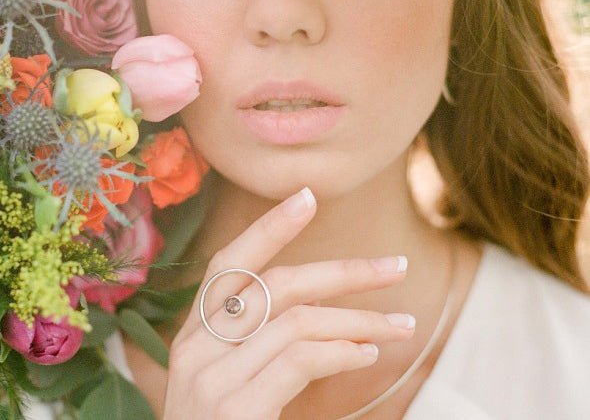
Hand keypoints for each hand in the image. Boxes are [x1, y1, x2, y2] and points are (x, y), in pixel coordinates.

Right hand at [162, 187, 414, 419]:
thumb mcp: (231, 386)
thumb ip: (258, 346)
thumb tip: (320, 315)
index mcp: (193, 337)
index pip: (228, 264)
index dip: (268, 227)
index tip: (308, 196)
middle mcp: (194, 349)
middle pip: (273, 284)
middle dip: (341, 269)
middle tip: (395, 263)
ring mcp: (210, 379)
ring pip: (296, 318)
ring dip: (359, 315)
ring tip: (402, 322)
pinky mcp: (233, 408)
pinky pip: (299, 357)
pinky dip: (343, 347)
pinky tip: (370, 350)